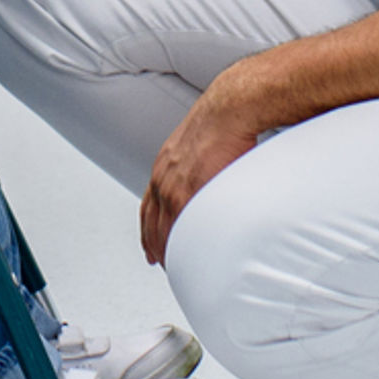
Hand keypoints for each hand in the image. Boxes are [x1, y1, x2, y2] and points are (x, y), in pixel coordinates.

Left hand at [139, 71, 265, 265]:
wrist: (229, 110)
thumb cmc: (222, 122)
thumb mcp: (198, 144)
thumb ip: (199, 164)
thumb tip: (211, 172)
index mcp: (164, 167)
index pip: (149, 206)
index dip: (148, 228)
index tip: (150, 244)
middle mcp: (164, 178)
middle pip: (152, 223)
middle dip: (155, 245)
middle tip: (161, 263)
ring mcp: (175, 187)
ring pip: (165, 230)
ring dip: (170, 251)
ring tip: (179, 268)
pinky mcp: (191, 193)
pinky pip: (183, 229)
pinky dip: (184, 247)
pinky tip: (190, 259)